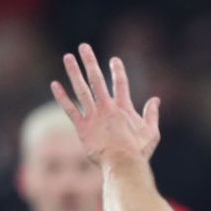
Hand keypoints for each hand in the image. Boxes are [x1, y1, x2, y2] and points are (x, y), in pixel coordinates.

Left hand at [51, 43, 160, 166]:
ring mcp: (93, 116)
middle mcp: (107, 107)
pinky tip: (55, 84)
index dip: (118, 70)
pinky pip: (69, 109)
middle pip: (97, 79)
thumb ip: (152, 114)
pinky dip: (61, 97)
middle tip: (84, 47)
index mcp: (124, 108)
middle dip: (90, 61)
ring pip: (81, 89)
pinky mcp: (82, 127)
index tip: (114, 59)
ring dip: (74, 72)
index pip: (121, 83)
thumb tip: (156, 100)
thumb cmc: (139, 151)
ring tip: (68, 57)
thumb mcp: (152, 132)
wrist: (123, 164)